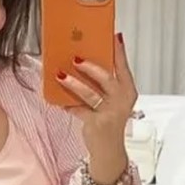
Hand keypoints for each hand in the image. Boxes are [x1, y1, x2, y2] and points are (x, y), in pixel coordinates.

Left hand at [55, 32, 138, 173]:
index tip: (113, 36)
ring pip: (90, 94)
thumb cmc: (109, 119)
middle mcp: (122, 100)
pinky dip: (66, 104)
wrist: (109, 149)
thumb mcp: (114, 99)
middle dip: (90, 67)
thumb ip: (105, 82)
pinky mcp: (97, 123)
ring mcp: (110, 112)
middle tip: (75, 58)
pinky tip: (55, 98)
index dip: (118, 51)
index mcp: (128, 90)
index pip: (123, 66)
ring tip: (60, 75)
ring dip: (73, 84)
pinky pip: (78, 110)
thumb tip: (84, 59)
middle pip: (106, 78)